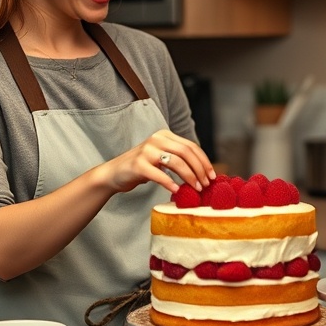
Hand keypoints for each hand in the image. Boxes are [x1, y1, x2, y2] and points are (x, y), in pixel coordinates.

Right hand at [97, 129, 213, 193]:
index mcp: (165, 135)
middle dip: (200, 169)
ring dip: (190, 177)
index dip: (204, 161)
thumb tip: (204, 172)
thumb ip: (178, 158)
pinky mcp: (138, 165)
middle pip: (186, 152)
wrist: (114, 174)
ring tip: (196, 189)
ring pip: (176, 162)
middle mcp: (156, 139)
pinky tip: (177, 190)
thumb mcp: (161, 158)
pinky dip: (170, 183)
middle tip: (206, 184)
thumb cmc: (142, 168)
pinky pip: (159, 174)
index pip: (191, 146)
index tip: (212, 176)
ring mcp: (146, 151)